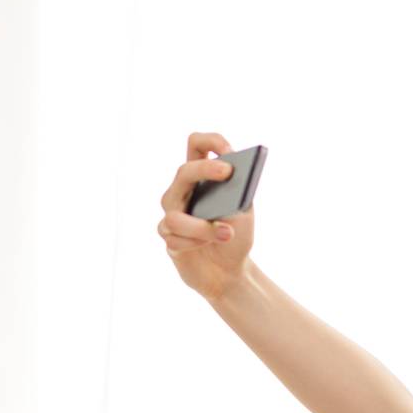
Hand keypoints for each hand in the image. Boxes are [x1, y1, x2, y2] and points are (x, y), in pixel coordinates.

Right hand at [157, 131, 256, 301]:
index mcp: (201, 179)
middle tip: (228, 172)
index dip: (210, 141)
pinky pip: (176, 239)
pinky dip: (198, 242)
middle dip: (204, 169)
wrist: (231, 271)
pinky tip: (211, 244)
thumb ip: (237, 193)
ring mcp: (171, 215)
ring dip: (204, 225)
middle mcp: (181, 193)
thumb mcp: (243, 212)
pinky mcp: (169, 239)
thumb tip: (232, 180)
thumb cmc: (236, 235)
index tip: (228, 149)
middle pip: (183, 172)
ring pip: (175, 215)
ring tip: (227, 232)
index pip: (196, 146)